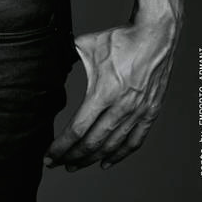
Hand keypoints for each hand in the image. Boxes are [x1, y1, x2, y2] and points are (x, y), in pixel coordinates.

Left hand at [45, 19, 177, 170]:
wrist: (155, 36)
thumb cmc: (120, 39)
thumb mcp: (86, 45)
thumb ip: (66, 54)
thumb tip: (47, 56)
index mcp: (103, 92)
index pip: (78, 129)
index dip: (62, 146)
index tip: (49, 155)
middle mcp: (121, 107)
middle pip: (93, 143)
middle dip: (72, 157)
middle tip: (57, 164)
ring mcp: (137, 113)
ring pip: (112, 146)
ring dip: (91, 159)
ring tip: (75, 165)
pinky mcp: (150, 113)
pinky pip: (134, 142)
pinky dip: (119, 155)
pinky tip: (106, 162)